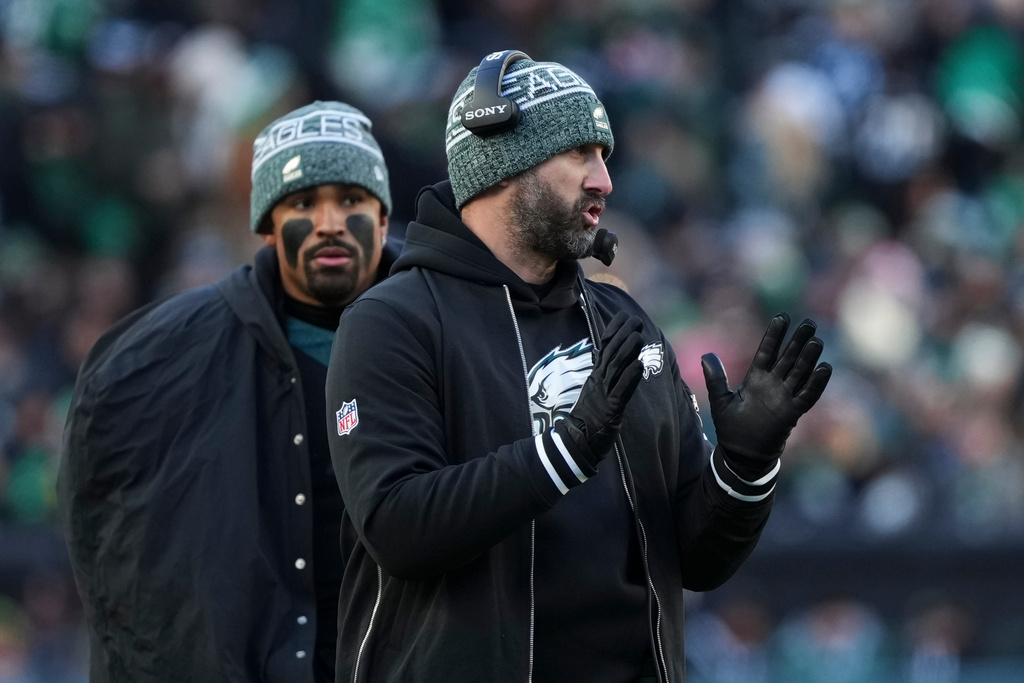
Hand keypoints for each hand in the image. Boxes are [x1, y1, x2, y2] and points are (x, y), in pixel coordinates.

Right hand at [557, 311, 644, 466]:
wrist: (576, 442)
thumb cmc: (589, 418)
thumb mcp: (595, 392)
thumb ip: (602, 375)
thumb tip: (607, 358)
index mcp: (596, 377)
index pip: (604, 349)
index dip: (614, 331)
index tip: (623, 315)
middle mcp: (598, 382)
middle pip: (611, 354)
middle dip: (623, 335)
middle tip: (635, 319)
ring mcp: (603, 395)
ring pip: (616, 369)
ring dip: (628, 352)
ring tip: (638, 336)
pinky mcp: (609, 410)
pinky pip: (621, 392)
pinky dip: (630, 378)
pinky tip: (639, 366)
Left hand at [701, 313, 831, 477]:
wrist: (742, 455)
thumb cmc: (732, 427)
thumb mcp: (721, 400)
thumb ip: (716, 378)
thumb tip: (706, 355)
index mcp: (756, 379)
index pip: (767, 351)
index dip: (775, 335)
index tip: (782, 316)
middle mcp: (773, 385)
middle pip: (788, 358)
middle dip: (797, 341)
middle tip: (809, 323)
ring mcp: (784, 398)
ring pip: (799, 373)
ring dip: (808, 358)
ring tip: (816, 341)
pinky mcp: (792, 414)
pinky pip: (807, 396)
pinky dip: (816, 384)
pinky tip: (825, 368)